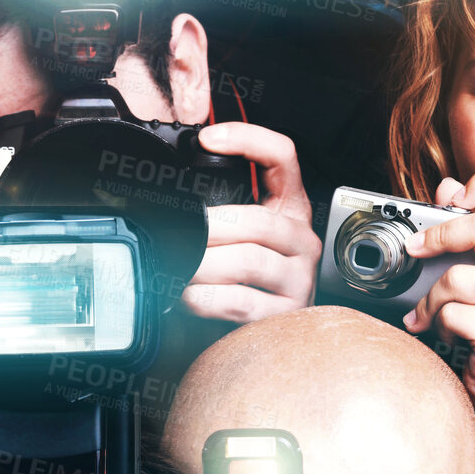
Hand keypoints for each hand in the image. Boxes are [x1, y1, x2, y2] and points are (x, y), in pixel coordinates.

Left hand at [181, 123, 319, 323]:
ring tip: (180, 268)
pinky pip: (242, 301)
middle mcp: (302, 240)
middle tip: (179, 235)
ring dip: (204, 265)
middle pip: (258, 220)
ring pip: (248, 261)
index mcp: (291, 210)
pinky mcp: (286, 314)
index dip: (249, 140)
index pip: (283, 158)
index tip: (208, 139)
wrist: (262, 334)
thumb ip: (220, 210)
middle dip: (210, 228)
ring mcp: (299, 278)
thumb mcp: (236, 236)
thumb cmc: (241, 279)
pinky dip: (207, 299)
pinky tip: (189, 296)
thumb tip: (172, 190)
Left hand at [402, 170, 474, 431]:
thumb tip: (446, 187)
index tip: (453, 197)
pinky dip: (439, 326)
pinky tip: (447, 335)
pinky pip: (452, 315)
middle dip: (439, 236)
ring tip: (429, 314)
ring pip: (458, 278)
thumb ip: (471, 233)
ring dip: (431, 299)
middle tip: (414, 248)